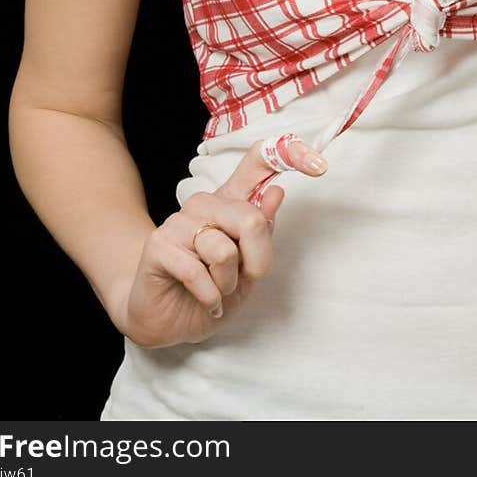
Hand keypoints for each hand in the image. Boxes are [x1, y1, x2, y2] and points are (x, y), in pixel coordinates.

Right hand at [116, 136, 328, 348]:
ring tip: (216, 290)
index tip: (317, 163)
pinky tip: (205, 301)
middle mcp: (205, 203)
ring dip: (227, 283)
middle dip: (255, 262)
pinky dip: (209, 296)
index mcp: (231, 202)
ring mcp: (179, 221)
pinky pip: (198, 271)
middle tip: (242, 280)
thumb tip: (277, 191)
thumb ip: (262, 233)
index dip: (289, 155)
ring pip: (224, 249)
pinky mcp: (159, 244)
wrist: (166, 320)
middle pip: (251, 218)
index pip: (259, 162)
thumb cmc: (210, 291)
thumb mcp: (248, 269)